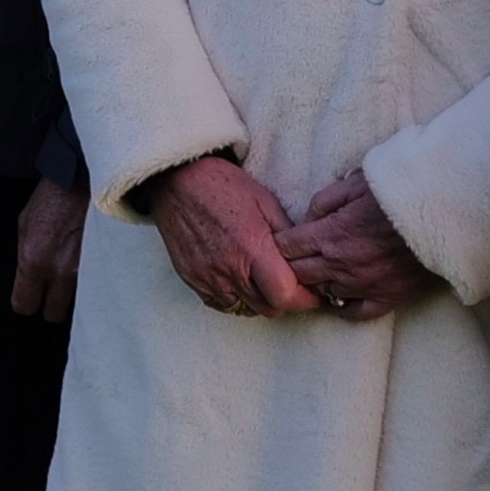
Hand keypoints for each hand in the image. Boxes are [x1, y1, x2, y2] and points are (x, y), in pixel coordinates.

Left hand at [7, 177, 84, 323]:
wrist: (87, 179)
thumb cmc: (55, 196)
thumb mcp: (25, 223)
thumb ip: (24, 256)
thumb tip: (26, 279)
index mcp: (34, 260)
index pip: (25, 304)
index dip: (26, 302)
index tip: (30, 297)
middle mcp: (61, 270)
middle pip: (53, 314)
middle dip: (51, 304)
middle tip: (52, 289)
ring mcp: (87, 270)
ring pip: (78, 305)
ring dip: (75, 295)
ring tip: (74, 275)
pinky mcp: (107, 265)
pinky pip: (97, 288)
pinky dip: (93, 283)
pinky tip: (91, 268)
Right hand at [147, 155, 316, 318]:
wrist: (176, 182)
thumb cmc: (222, 186)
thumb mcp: (265, 201)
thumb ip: (287, 235)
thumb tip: (305, 259)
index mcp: (252, 247)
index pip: (285, 295)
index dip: (305, 300)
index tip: (313, 294)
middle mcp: (228, 268)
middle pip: (268, 308)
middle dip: (285, 301)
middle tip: (290, 285)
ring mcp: (207, 277)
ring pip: (246, 309)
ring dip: (259, 300)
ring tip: (263, 281)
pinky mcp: (191, 279)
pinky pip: (221, 304)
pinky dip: (235, 298)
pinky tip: (239, 280)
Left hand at [278, 172, 443, 320]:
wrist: (445, 212)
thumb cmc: (399, 192)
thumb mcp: (355, 183)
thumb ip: (323, 202)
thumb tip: (307, 219)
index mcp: (330, 235)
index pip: (286, 248)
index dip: (279, 244)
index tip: (281, 240)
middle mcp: (341, 265)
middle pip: (299, 275)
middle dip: (291, 265)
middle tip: (294, 259)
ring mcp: (363, 285)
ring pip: (324, 293)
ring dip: (318, 283)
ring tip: (321, 272)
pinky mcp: (387, 298)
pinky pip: (354, 312)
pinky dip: (343, 305)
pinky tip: (341, 297)